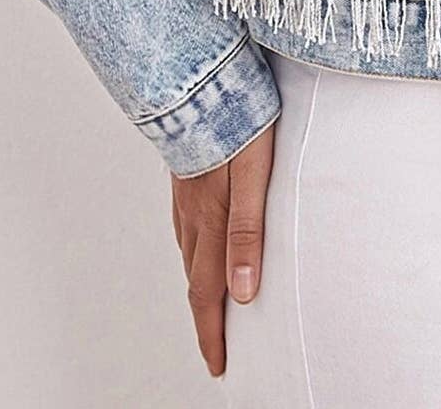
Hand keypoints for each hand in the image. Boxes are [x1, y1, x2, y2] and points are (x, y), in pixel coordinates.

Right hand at [169, 126, 275, 376]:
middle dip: (205, 319)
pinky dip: (193, 249)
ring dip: (198, 285)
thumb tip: (245, 290)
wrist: (202, 75)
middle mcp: (192, 213)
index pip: (209, 293)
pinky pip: (185, 225)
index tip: (219, 365)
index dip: (213, 333)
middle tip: (216, 347)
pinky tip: (199, 244)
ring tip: (210, 305)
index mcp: (211, 220)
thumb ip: (250, 232)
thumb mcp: (256, 176)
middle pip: (196, 279)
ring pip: (189, 252)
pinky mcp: (184, 173)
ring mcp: (184, 194)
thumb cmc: (239, 120)